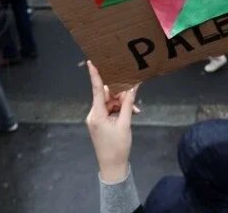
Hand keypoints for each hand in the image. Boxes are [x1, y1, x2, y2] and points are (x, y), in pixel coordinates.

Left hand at [85, 61, 138, 183]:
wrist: (112, 166)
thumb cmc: (118, 146)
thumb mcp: (125, 123)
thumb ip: (128, 104)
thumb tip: (132, 87)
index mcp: (97, 114)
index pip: (97, 89)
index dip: (95, 74)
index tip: (91, 61)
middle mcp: (94, 114)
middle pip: (107, 96)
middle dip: (121, 94)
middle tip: (134, 96)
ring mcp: (96, 118)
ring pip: (110, 102)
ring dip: (123, 103)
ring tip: (136, 110)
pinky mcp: (100, 122)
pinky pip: (111, 110)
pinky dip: (121, 110)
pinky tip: (132, 113)